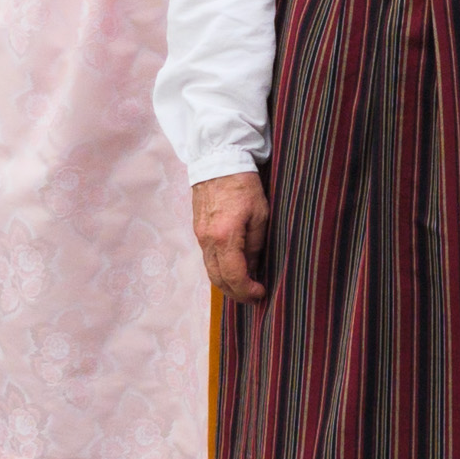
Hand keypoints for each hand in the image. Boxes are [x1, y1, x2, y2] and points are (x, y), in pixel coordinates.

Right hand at [194, 171, 268, 302]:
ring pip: (211, 271)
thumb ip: (255, 246)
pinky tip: (233, 269)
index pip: (234, 276)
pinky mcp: (198, 230)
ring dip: (227, 284)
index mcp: (225, 237)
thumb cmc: (244, 185)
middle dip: (236, 293)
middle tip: (254, 297)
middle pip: (218, 280)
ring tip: (245, 286)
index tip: (261, 292)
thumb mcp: (260, 216)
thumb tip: (252, 269)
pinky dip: (220, 270)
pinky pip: (207, 259)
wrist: (218, 161)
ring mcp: (200, 236)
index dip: (248, 291)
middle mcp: (207, 240)